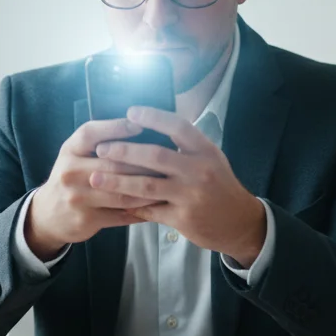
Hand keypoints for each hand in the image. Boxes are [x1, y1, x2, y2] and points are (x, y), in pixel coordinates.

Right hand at [24, 118, 163, 259]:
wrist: (48, 214)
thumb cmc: (72, 177)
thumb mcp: (76, 154)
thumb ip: (100, 141)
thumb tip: (140, 124)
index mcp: (69, 150)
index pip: (91, 133)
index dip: (116, 127)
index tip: (140, 125)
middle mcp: (70, 172)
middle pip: (112, 164)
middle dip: (143, 162)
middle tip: (169, 159)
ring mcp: (77, 197)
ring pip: (121, 192)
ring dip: (148, 189)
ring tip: (169, 183)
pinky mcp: (87, 219)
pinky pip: (121, 214)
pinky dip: (142, 210)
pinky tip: (159, 205)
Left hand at [90, 106, 266, 267]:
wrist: (239, 222)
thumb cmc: (218, 184)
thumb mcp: (210, 158)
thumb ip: (185, 145)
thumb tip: (149, 126)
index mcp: (205, 150)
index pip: (177, 127)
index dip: (153, 118)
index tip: (130, 113)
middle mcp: (199, 170)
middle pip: (155, 156)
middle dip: (124, 151)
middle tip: (101, 150)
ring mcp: (190, 196)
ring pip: (147, 186)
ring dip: (118, 182)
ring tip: (96, 178)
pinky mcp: (183, 218)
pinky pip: (150, 210)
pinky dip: (131, 206)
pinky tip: (113, 203)